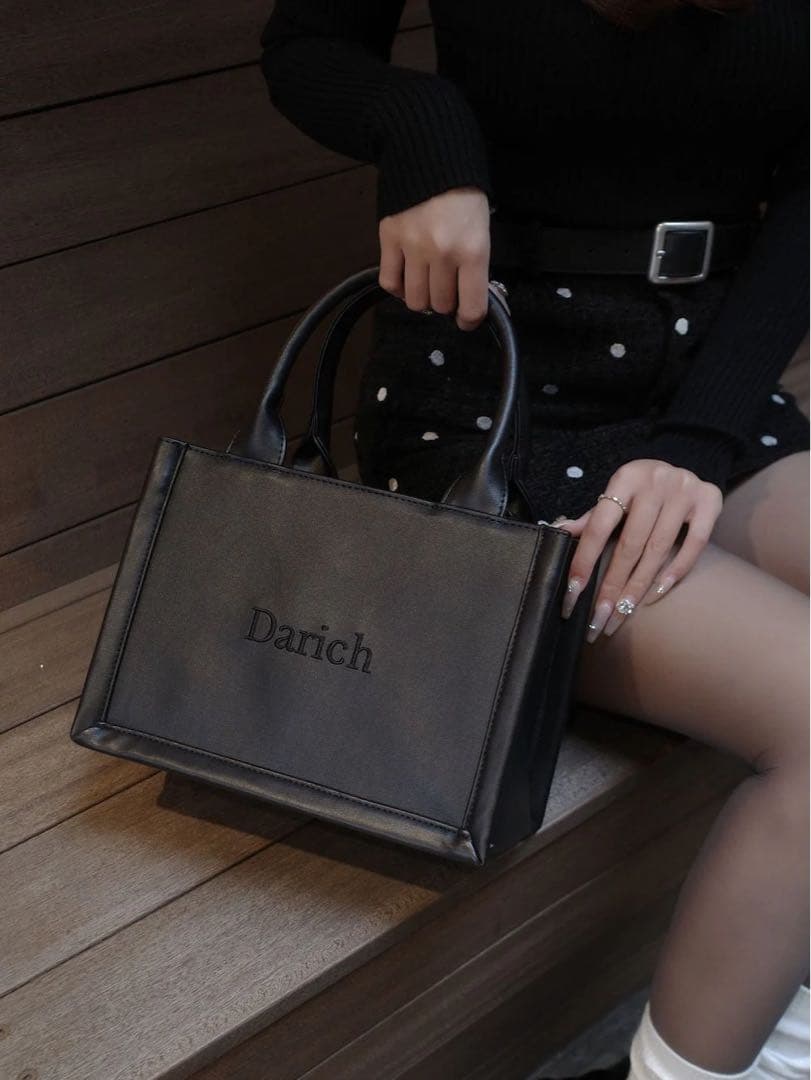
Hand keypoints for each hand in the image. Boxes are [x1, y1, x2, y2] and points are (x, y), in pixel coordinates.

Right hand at [377, 187, 491, 330]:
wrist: (432, 155)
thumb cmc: (463, 195)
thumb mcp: (482, 229)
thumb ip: (475, 266)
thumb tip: (465, 298)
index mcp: (472, 251)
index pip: (471, 307)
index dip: (470, 320)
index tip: (466, 319)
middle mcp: (442, 253)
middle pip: (440, 305)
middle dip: (445, 304)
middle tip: (447, 291)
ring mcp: (413, 247)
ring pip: (414, 300)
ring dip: (422, 298)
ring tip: (426, 284)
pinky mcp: (389, 238)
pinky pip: (389, 282)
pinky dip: (398, 287)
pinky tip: (406, 278)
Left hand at [553, 459, 723, 642]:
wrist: (684, 467)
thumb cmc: (642, 489)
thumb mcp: (616, 495)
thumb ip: (591, 517)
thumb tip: (556, 531)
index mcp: (625, 478)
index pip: (600, 526)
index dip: (585, 560)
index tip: (574, 592)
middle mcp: (655, 482)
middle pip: (630, 544)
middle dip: (612, 585)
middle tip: (599, 618)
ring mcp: (684, 490)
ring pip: (658, 549)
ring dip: (638, 587)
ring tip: (622, 614)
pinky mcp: (710, 500)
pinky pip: (694, 544)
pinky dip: (675, 571)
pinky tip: (656, 594)